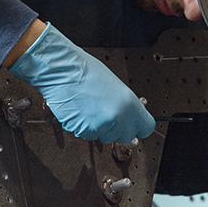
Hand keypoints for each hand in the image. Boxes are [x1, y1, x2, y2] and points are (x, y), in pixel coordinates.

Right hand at [8, 23, 154, 142]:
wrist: (61, 70)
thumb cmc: (85, 71)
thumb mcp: (116, 85)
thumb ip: (126, 105)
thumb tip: (130, 117)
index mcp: (129, 104)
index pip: (146, 127)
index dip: (139, 126)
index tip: (135, 125)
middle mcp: (117, 118)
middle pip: (126, 136)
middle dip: (119, 128)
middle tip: (108, 114)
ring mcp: (99, 126)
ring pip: (106, 137)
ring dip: (100, 128)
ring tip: (91, 107)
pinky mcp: (83, 131)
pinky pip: (88, 135)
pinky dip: (85, 126)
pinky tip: (81, 110)